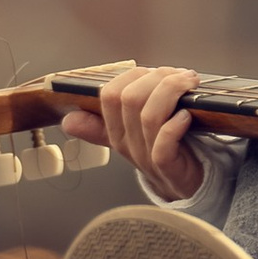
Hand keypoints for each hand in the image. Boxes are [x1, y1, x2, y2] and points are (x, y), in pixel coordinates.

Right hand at [73, 62, 203, 196]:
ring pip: (149, 116)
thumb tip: (69, 120)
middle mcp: (128, 145)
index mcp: (116, 132)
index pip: (108, 96)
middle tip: (181, 76)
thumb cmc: (164, 151)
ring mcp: (146, 158)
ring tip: (189, 85)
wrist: (185, 187)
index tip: (155, 71)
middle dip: (158, 78)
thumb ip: (104, 124)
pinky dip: (176, 124)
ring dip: (172, 92)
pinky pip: (164, 144)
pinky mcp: (168, 169)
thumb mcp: (130, 136)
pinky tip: (187, 114)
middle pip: (130, 99)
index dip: (132, 75)